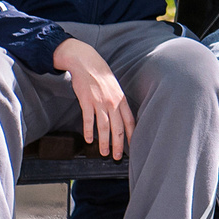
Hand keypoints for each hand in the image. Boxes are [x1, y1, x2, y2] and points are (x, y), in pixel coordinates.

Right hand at [52, 37, 134, 158]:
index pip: (130, 121)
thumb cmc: (100, 74)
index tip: (133, 147)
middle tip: (117, 157)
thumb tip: (121, 115)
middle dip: (118, 145)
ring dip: (104, 142)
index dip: (132, 135)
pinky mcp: (87, 101)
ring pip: (104, 127)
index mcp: (121, 99)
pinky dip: (88, 131)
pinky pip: (88, 120)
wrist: (86, 62)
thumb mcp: (115, 86)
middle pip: (118, 128)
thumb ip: (118, 101)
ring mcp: (100, 102)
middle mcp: (113, 102)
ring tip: (103, 152)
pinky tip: (88, 139)